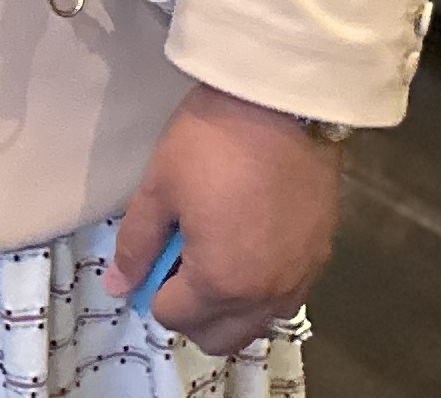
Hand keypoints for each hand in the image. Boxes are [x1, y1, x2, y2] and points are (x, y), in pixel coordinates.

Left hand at [107, 80, 340, 355]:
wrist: (283, 103)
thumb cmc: (212, 142)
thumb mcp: (159, 187)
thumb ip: (136, 245)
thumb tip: (119, 286)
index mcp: (219, 282)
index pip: (172, 316)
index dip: (154, 286)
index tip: (156, 251)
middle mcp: (264, 296)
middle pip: (218, 337)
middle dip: (190, 311)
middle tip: (180, 261)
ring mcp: (298, 279)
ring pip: (254, 324)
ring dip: (228, 306)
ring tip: (217, 250)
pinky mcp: (320, 258)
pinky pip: (284, 298)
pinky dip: (260, 289)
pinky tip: (250, 244)